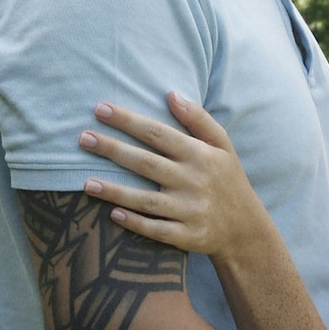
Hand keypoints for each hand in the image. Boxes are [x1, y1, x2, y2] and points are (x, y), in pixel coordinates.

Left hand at [85, 92, 271, 263]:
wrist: (246, 229)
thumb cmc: (227, 180)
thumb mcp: (222, 145)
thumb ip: (199, 119)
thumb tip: (171, 94)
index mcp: (200, 155)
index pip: (158, 133)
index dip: (128, 121)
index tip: (100, 109)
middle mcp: (193, 181)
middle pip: (146, 163)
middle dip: (112, 149)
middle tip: (82, 138)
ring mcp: (190, 210)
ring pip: (146, 200)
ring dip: (115, 191)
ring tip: (86, 182)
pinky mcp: (187, 236)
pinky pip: (157, 229)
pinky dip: (136, 223)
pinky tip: (113, 214)